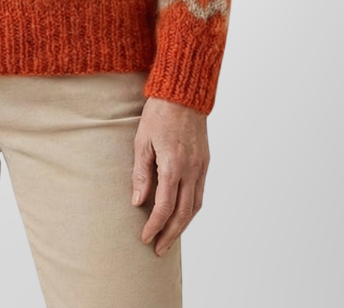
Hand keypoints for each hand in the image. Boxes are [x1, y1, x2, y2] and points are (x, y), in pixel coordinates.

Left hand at [131, 97, 208, 254]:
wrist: (183, 93)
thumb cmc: (158, 113)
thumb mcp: (142, 141)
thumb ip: (141, 173)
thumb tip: (138, 202)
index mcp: (173, 166)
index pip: (164, 207)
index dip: (154, 226)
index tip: (145, 238)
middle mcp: (191, 170)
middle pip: (182, 214)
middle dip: (170, 234)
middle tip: (158, 249)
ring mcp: (201, 167)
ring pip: (195, 207)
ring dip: (183, 226)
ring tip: (169, 238)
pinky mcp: (205, 162)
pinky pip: (201, 193)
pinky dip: (192, 210)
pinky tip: (182, 215)